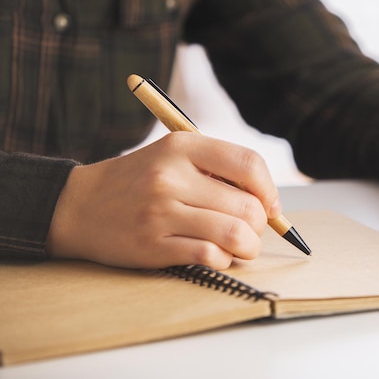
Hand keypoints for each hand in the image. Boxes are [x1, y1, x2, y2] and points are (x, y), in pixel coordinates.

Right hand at [46, 132, 280, 268]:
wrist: (79, 205)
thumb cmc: (139, 181)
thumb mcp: (174, 156)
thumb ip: (218, 171)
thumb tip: (271, 204)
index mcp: (182, 147)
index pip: (249, 164)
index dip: (269, 190)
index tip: (270, 206)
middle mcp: (171, 177)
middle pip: (247, 206)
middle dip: (261, 224)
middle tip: (252, 229)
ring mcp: (160, 213)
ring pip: (235, 234)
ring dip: (249, 246)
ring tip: (243, 246)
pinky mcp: (152, 246)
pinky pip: (210, 256)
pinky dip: (224, 260)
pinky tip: (217, 255)